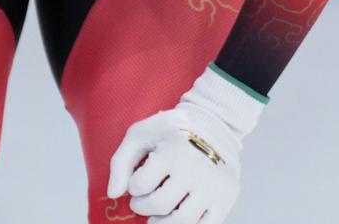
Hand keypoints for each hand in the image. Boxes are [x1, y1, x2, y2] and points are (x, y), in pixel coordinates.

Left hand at [107, 63, 267, 222]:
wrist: (214, 125)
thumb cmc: (172, 132)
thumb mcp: (142, 134)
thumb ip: (121, 161)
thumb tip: (113, 194)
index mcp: (173, 147)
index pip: (140, 184)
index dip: (133, 186)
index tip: (138, 182)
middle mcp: (195, 167)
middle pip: (159, 204)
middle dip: (144, 206)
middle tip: (143, 201)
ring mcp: (212, 185)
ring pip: (181, 222)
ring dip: (161, 223)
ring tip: (157, 215)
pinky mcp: (225, 199)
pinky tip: (177, 217)